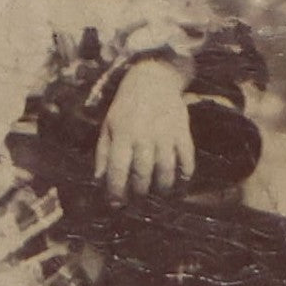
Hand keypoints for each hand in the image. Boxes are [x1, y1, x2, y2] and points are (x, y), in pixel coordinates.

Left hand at [95, 60, 194, 202]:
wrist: (153, 80)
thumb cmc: (125, 108)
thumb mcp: (107, 127)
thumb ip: (102, 154)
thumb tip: (98, 181)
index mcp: (122, 134)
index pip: (117, 169)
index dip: (116, 190)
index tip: (115, 205)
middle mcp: (144, 136)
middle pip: (143, 173)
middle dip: (139, 193)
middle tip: (138, 202)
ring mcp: (166, 134)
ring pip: (166, 169)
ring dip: (162, 188)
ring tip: (158, 196)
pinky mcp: (183, 132)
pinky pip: (187, 159)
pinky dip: (185, 175)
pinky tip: (179, 185)